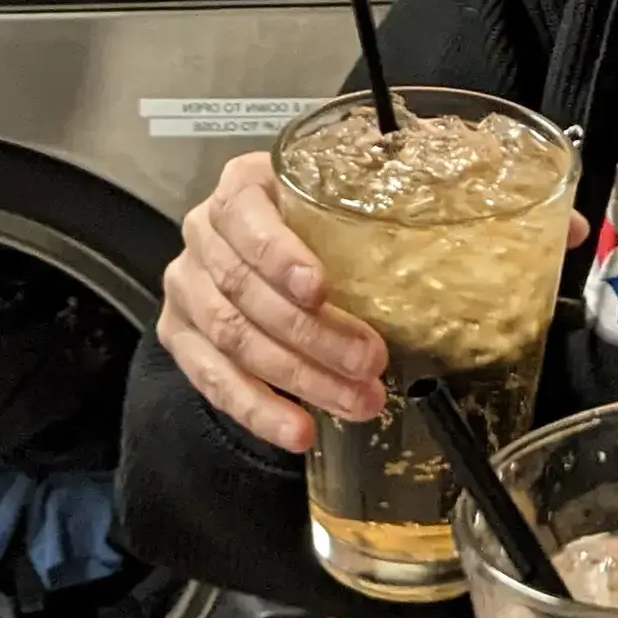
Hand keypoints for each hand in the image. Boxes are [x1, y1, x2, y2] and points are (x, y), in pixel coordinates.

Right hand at [154, 149, 389, 450]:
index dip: (280, 256)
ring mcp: (186, 286)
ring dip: (297, 379)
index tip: (320, 290)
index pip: (247, 219)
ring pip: (232, 339)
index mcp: (241, 187)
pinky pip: (211, 380)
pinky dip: (257, 410)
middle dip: (311, 334)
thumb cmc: (315, 221)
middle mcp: (203, 233)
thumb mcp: (338, 198)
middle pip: (244, 289)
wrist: (264, 247)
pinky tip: (297, 430)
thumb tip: (437, 200)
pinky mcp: (179, 335)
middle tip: (369, 362)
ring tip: (354, 402)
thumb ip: (371, 199)